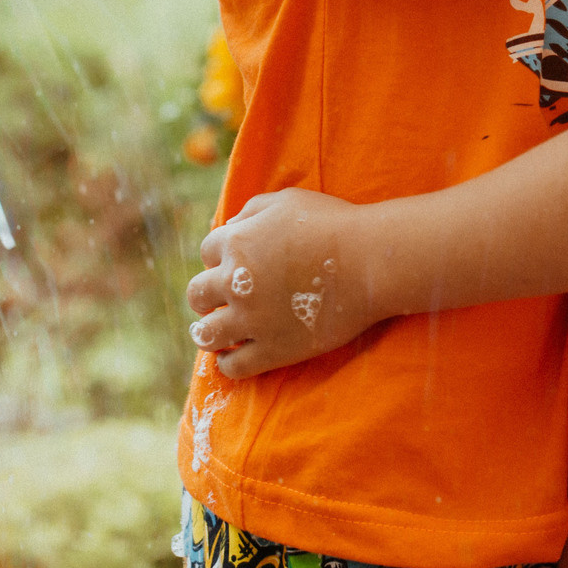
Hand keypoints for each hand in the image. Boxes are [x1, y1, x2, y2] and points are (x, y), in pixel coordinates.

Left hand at [185, 190, 377, 377]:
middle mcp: (234, 283)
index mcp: (236, 243)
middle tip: (220, 300)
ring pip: (206, 335)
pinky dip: (228, 362)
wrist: (369, 261)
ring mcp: (252, 320)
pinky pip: (233, 367)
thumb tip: (228, 227)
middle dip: (206, 296)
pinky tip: (236, 355)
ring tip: (218, 332)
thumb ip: (252, 210)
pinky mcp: (273, 350)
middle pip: (197, 295)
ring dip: (207, 332)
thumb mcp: (287, 201)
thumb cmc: (333, 224)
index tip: (234, 265)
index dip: (220, 258)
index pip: (208, 252)